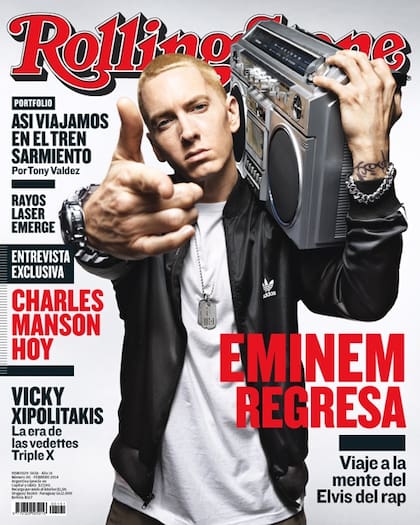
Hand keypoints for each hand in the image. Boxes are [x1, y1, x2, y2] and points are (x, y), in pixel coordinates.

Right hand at [83, 98, 202, 258]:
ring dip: (189, 214)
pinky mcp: (137, 246)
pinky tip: (186, 228)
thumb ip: (129, 131)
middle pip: (171, 202)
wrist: (92, 223)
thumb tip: (125, 102)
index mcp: (125, 180)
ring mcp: (131, 227)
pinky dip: (180, 237)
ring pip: (172, 221)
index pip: (144, 180)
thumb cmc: (113, 188)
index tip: (169, 187)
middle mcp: (127, 204)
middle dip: (189, 196)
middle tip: (192, 191)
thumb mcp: (120, 158)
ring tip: (188, 208)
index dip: (160, 184)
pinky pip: (163, 245)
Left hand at [313, 50, 401, 178]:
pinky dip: (323, 79)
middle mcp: (374, 83)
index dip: (366, 58)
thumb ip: (395, 95)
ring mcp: (360, 89)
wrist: (371, 143)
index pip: (377, 61)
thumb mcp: (396, 109)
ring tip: (330, 61)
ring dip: (336, 59)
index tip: (358, 60)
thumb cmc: (380, 130)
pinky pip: (332, 83)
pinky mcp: (347, 97)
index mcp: (387, 83)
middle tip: (340, 55)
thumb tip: (395, 91)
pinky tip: (319, 80)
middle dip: (348, 53)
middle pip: (360, 58)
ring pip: (347, 64)